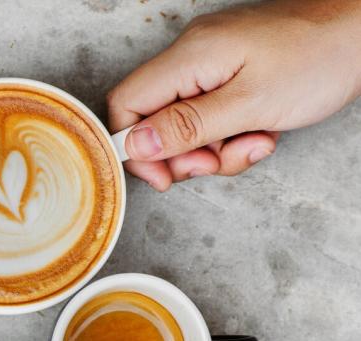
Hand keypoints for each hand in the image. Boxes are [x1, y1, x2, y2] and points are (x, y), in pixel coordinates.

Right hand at [107, 0, 360, 190]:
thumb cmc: (321, 57)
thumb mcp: (251, 104)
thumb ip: (188, 127)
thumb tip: (136, 144)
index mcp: (189, 57)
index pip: (127, 104)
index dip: (135, 146)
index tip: (164, 176)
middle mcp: (193, 56)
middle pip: (155, 119)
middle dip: (184, 154)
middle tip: (216, 163)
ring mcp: (212, 64)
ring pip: (187, 125)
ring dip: (215, 149)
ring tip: (254, 143)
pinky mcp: (231, 73)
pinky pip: (213, 116)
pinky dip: (232, 135)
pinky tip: (262, 131)